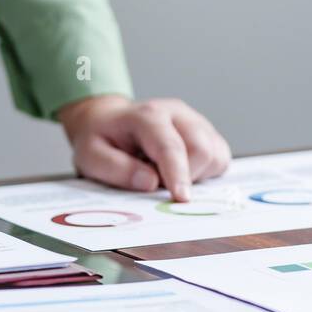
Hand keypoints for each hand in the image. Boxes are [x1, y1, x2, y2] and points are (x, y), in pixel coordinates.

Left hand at [57, 95, 230, 200]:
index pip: (170, 146)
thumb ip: (117, 169)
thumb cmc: (100, 138)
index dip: (178, 174)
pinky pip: (219, 159)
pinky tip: (180, 170)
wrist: (108, 119)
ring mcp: (195, 121)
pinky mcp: (206, 132)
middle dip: (185, 177)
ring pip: (215, 155)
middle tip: (156, 182)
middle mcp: (177, 113)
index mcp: (148, 115)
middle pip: (202, 150)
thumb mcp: (91, 155)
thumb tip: (151, 183)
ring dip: (194, 175)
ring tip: (164, 172)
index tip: (181, 198)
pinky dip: (204, 172)